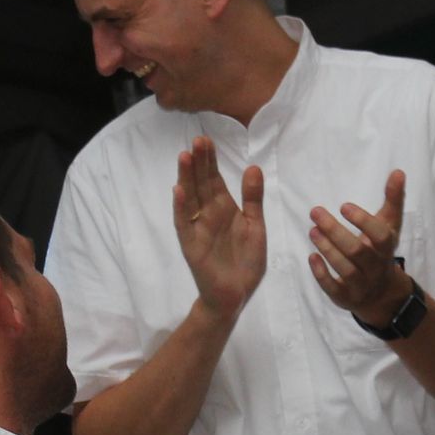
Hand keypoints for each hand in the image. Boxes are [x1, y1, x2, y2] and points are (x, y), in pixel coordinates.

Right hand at [173, 141, 267, 319]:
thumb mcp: (256, 226)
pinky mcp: (191, 245)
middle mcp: (208, 214)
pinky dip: (181, 207)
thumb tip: (253, 167)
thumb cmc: (246, 262)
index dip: (210, 161)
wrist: (237, 294)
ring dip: (186, 178)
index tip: (206, 140)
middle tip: (197, 140)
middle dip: (198, 163)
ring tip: (184, 156)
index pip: (214, 179)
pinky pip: (184, 223)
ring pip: (190, 198)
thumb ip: (253, 199)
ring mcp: (198, 228)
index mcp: (224, 208)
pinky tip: (179, 190)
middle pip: (201, 184)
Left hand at [308, 171, 408, 324]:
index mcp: (386, 248)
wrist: (383, 293)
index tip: (344, 205)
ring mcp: (361, 285)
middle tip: (315, 211)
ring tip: (312, 230)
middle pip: (357, 251)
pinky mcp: (345, 297)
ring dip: (327, 249)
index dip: (363, 221)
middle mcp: (375, 268)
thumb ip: (392, 200)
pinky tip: (311, 256)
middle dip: (335, 231)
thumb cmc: (381, 250)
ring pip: (345, 268)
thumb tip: (398, 171)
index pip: (380, 235)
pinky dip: (321, 274)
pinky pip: (333, 288)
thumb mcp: (389, 226)